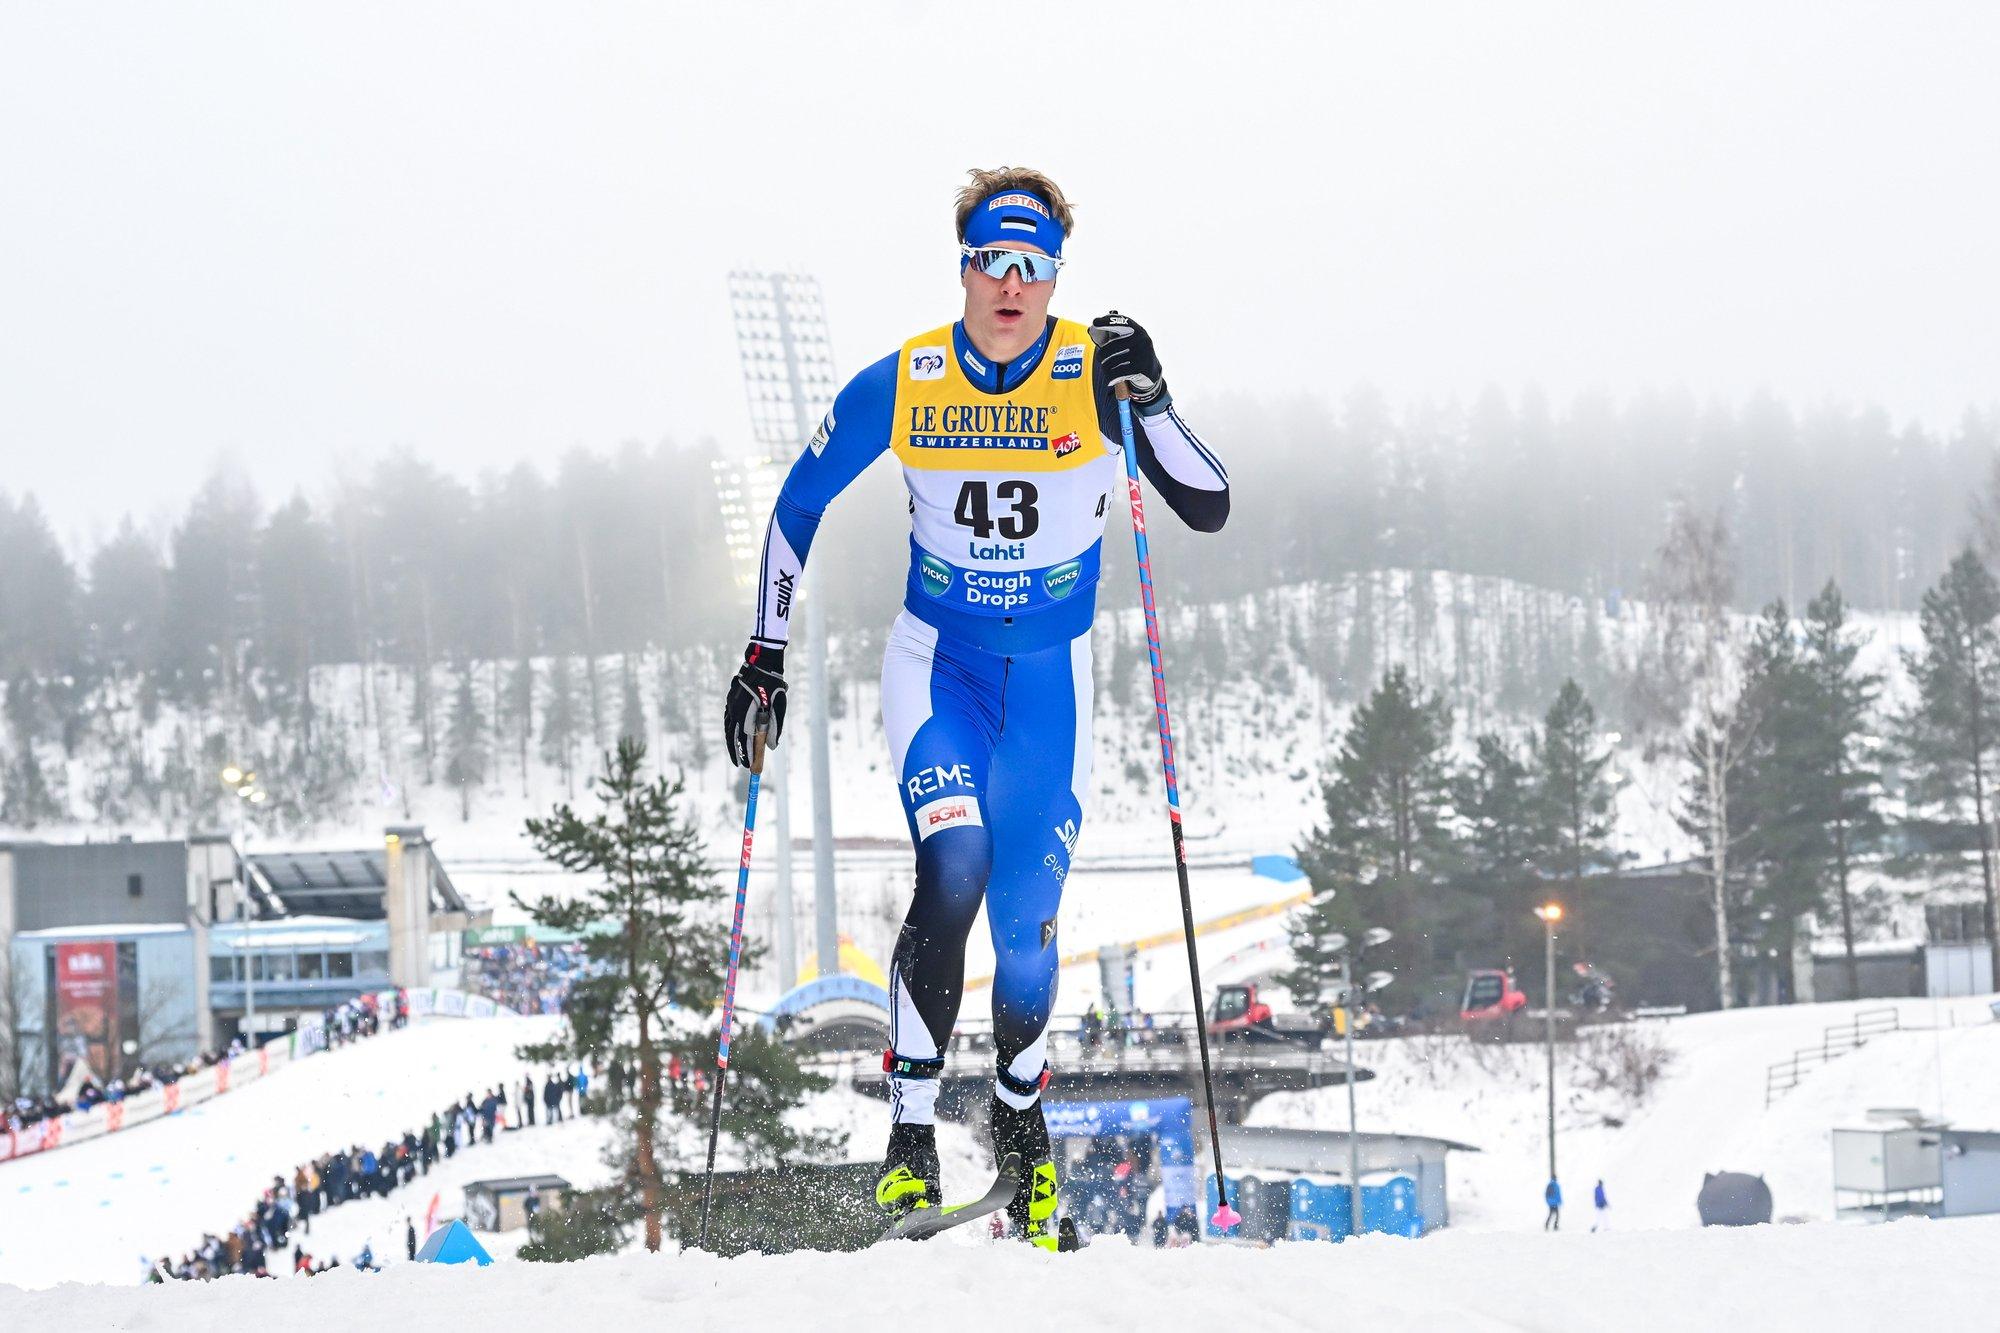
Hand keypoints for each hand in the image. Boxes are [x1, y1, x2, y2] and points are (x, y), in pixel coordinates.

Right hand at [723, 645, 786, 769]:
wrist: (761, 663)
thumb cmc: (773, 686)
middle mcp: (736, 710)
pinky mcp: (730, 700)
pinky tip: (732, 737)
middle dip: (738, 752)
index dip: (747, 754)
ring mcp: (731, 704)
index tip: (749, 766)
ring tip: (735, 755)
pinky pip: (728, 719)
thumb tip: (771, 747)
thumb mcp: (778, 707)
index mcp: (748, 712)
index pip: (746, 739)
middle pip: (734, 737)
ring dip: (732, 743)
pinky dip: (730, 730)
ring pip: (729, 728)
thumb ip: (775, 727)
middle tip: (741, 765)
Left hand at [1089, 311, 1165, 405]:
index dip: (1107, 321)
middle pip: (1110, 347)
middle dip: (1101, 355)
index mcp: (1137, 330)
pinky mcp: (1141, 369)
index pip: (1122, 322)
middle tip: (1100, 359)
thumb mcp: (1129, 341)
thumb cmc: (1134, 354)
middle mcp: (1141, 340)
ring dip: (1105, 367)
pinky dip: (1110, 377)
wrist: (1151, 372)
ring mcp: (1142, 354)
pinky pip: (1117, 373)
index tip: (1095, 322)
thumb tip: (1091, 330)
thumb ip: (1115, 334)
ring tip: (1106, 369)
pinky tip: (1110, 378)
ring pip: (1111, 362)